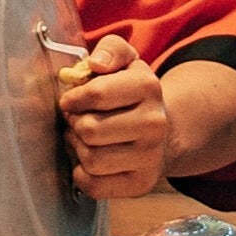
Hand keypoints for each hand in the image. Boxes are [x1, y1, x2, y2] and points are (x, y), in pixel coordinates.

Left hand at [57, 35, 172, 201]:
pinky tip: (90, 160)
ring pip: (90, 160)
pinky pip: (93, 185)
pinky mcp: (141, 184)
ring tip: (85, 139)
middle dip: (75, 124)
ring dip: (78, 148)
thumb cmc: (132, 95)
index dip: (73, 98)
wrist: (163, 133)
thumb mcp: (126, 61)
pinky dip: (82, 174)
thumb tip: (95, 64)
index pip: (96, 94)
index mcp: (148, 87)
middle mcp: (155, 123)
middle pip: (89, 130)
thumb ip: (110, 50)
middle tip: (79, 121)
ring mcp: (151, 157)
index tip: (72, 101)